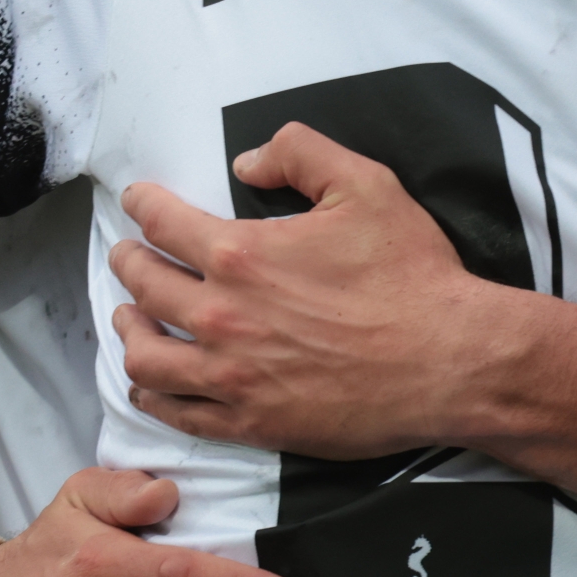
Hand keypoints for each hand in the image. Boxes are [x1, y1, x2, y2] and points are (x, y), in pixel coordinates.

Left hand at [110, 124, 542, 458]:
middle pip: (144, 287)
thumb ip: (299, 154)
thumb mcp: (366, 185)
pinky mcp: (250, 422)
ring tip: (128, 317)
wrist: (448, 360)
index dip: (142, 205)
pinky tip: (151, 384)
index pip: (163, 224)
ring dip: (127, 330)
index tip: (136, 201)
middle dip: (128, 262)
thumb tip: (246, 164)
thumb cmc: (410, 274)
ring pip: (146, 357)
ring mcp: (231, 376)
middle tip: (128, 254)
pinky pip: (177, 412)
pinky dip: (151, 394)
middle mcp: (221, 316)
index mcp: (241, 254)